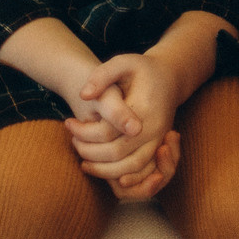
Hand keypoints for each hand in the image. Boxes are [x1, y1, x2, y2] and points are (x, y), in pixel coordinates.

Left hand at [69, 52, 183, 197]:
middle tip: (73, 141)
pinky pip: (140, 170)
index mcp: (144, 107)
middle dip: (88, 151)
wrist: (170, 77)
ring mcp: (158, 140)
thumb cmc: (142, 70)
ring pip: (128, 167)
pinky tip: (101, 170)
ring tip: (82, 160)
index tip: (68, 123)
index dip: (83, 131)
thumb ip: (102, 75)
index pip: (107, 130)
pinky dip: (120, 176)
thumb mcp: (124, 62)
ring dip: (102, 169)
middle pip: (116, 152)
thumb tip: (83, 95)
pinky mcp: (157, 147)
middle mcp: (154, 128)